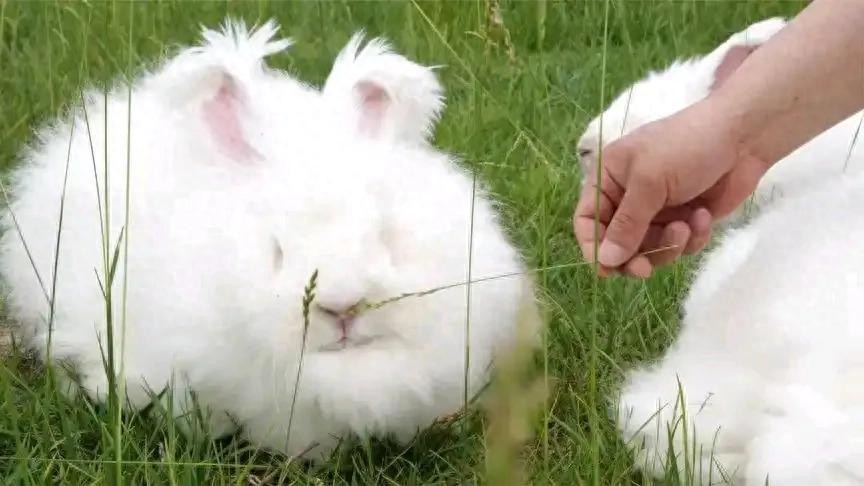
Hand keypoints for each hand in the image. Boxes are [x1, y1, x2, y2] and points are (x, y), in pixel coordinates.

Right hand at [573, 97, 771, 277]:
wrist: (744, 135)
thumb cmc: (687, 146)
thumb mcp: (650, 181)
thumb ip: (627, 224)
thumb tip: (604, 262)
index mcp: (610, 178)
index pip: (587, 219)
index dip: (593, 245)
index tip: (606, 269)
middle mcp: (629, 197)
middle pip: (617, 242)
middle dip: (633, 256)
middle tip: (645, 269)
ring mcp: (658, 210)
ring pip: (649, 249)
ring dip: (668, 245)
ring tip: (686, 226)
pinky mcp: (685, 219)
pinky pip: (678, 246)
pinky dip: (692, 237)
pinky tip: (705, 216)